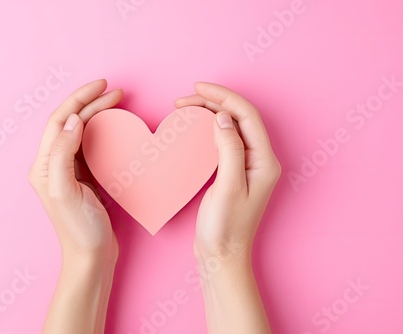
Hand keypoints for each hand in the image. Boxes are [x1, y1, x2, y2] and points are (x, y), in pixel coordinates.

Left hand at [29, 79, 122, 261]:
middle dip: (92, 103)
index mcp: (44, 165)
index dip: (79, 99)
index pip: (60, 121)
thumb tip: (73, 121)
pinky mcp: (85, 178)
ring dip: (99, 115)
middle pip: (72, 123)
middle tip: (116, 92)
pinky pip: (93, 147)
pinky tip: (116, 129)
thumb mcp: (66, 191)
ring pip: (83, 133)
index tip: (101, 86)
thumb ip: (64, 154)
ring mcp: (70, 171)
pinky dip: (105, 133)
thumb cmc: (78, 228)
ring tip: (117, 103)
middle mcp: (53, 164)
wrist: (91, 255)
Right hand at [175, 82, 280, 261]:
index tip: (199, 87)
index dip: (224, 97)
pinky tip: (194, 128)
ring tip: (185, 107)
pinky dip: (207, 129)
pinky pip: (223, 141)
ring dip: (209, 113)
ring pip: (230, 127)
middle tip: (185, 98)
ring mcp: (246, 166)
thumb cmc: (226, 227)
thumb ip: (229, 149)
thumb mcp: (228, 187)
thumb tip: (222, 117)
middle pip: (239, 118)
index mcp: (264, 161)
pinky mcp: (233, 172)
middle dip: (213, 102)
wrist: (222, 254)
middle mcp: (259, 160)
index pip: (246, 116)